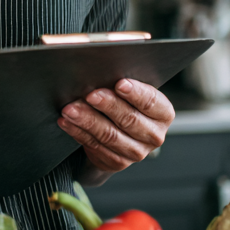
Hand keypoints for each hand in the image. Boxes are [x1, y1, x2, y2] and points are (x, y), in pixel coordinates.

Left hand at [57, 78, 173, 173]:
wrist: (119, 132)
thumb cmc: (124, 102)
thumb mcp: (129, 89)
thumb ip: (122, 80)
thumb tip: (99, 67)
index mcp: (163, 113)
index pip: (152, 102)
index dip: (136, 93)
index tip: (119, 83)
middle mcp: (154, 135)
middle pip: (129, 119)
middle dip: (107, 105)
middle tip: (89, 94)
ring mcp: (137, 152)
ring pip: (109, 135)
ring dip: (87, 120)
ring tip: (70, 108)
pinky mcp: (117, 162)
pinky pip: (95, 146)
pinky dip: (78, 132)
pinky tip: (66, 122)